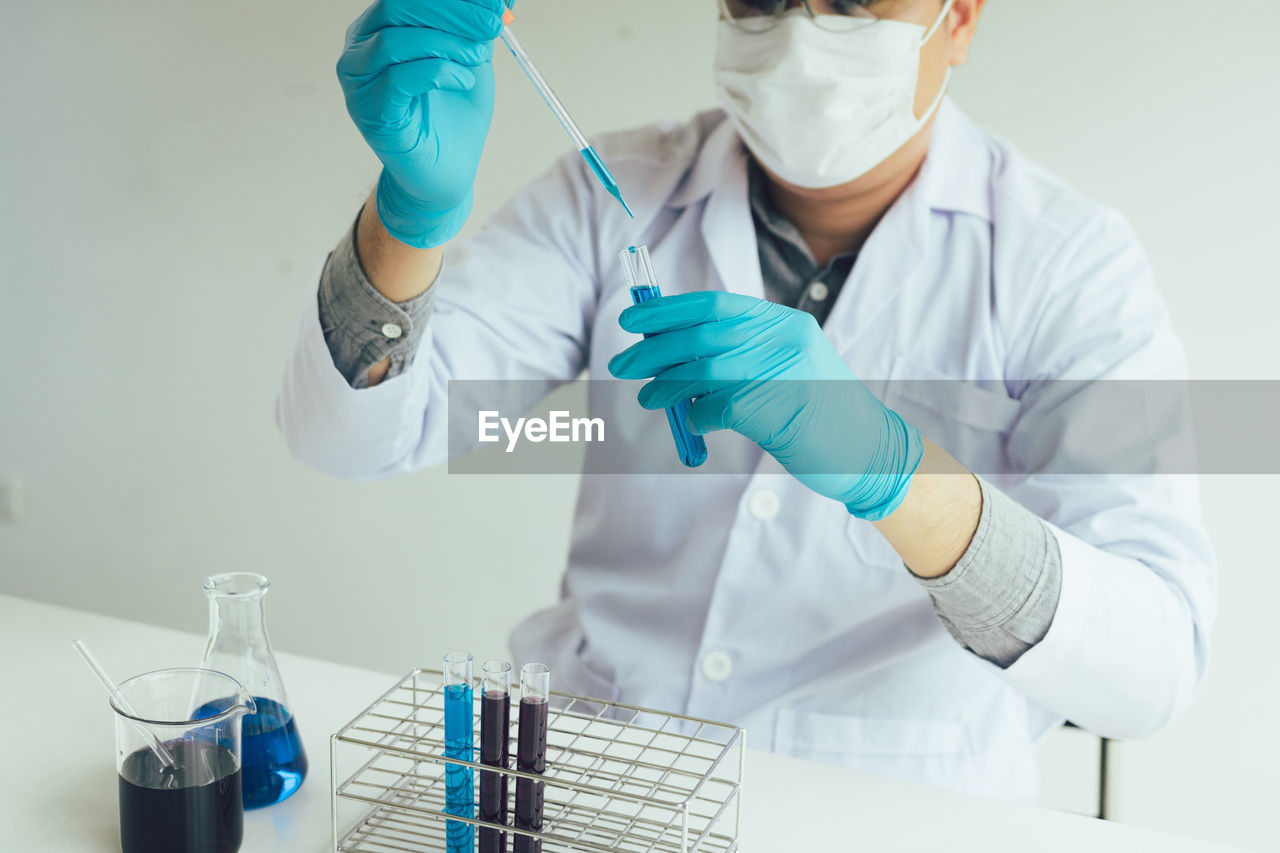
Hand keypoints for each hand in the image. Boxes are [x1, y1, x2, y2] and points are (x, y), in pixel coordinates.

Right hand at [337, 0, 506, 247]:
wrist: (446, 173)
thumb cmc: (454, 116)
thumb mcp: (471, 60)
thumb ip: (476, 26)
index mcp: (380, 28)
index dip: (454, 0)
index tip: (495, 5)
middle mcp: (360, 49)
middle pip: (398, 7)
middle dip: (452, 11)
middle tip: (492, 23)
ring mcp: (359, 82)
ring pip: (395, 41)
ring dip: (446, 43)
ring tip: (477, 57)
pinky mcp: (370, 112)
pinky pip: (397, 80)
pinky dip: (437, 73)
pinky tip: (463, 80)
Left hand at [608, 292, 922, 519]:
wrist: (868, 451)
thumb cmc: (819, 412)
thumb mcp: (787, 367)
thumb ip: (740, 354)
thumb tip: (670, 349)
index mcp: (784, 323)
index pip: (714, 305)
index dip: (668, 311)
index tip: (633, 320)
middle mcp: (784, 340)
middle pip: (699, 337)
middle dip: (652, 350)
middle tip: (622, 364)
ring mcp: (780, 372)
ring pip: (699, 371)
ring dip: (664, 386)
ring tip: (647, 398)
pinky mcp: (773, 409)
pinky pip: (714, 409)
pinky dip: (696, 417)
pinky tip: (697, 424)